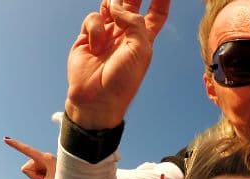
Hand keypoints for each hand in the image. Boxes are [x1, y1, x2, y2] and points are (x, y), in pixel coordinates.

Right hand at [4, 137, 56, 178]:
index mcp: (44, 158)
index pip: (26, 150)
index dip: (15, 145)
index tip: (6, 138)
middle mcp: (43, 157)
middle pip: (26, 168)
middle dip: (32, 176)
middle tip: (47, 178)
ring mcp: (43, 161)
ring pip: (29, 171)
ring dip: (36, 177)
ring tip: (49, 177)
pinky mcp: (44, 164)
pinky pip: (34, 172)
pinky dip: (38, 177)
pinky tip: (49, 176)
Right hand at [65, 0, 169, 128]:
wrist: (96, 98)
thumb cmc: (123, 80)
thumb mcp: (140, 50)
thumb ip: (134, 23)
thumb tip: (116, 6)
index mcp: (144, 38)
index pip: (156, 13)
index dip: (161, 0)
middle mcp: (126, 33)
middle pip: (133, 3)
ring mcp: (107, 33)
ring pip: (111, 5)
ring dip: (113, 4)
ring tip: (113, 12)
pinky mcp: (88, 36)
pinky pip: (93, 18)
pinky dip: (95, 28)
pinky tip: (96, 45)